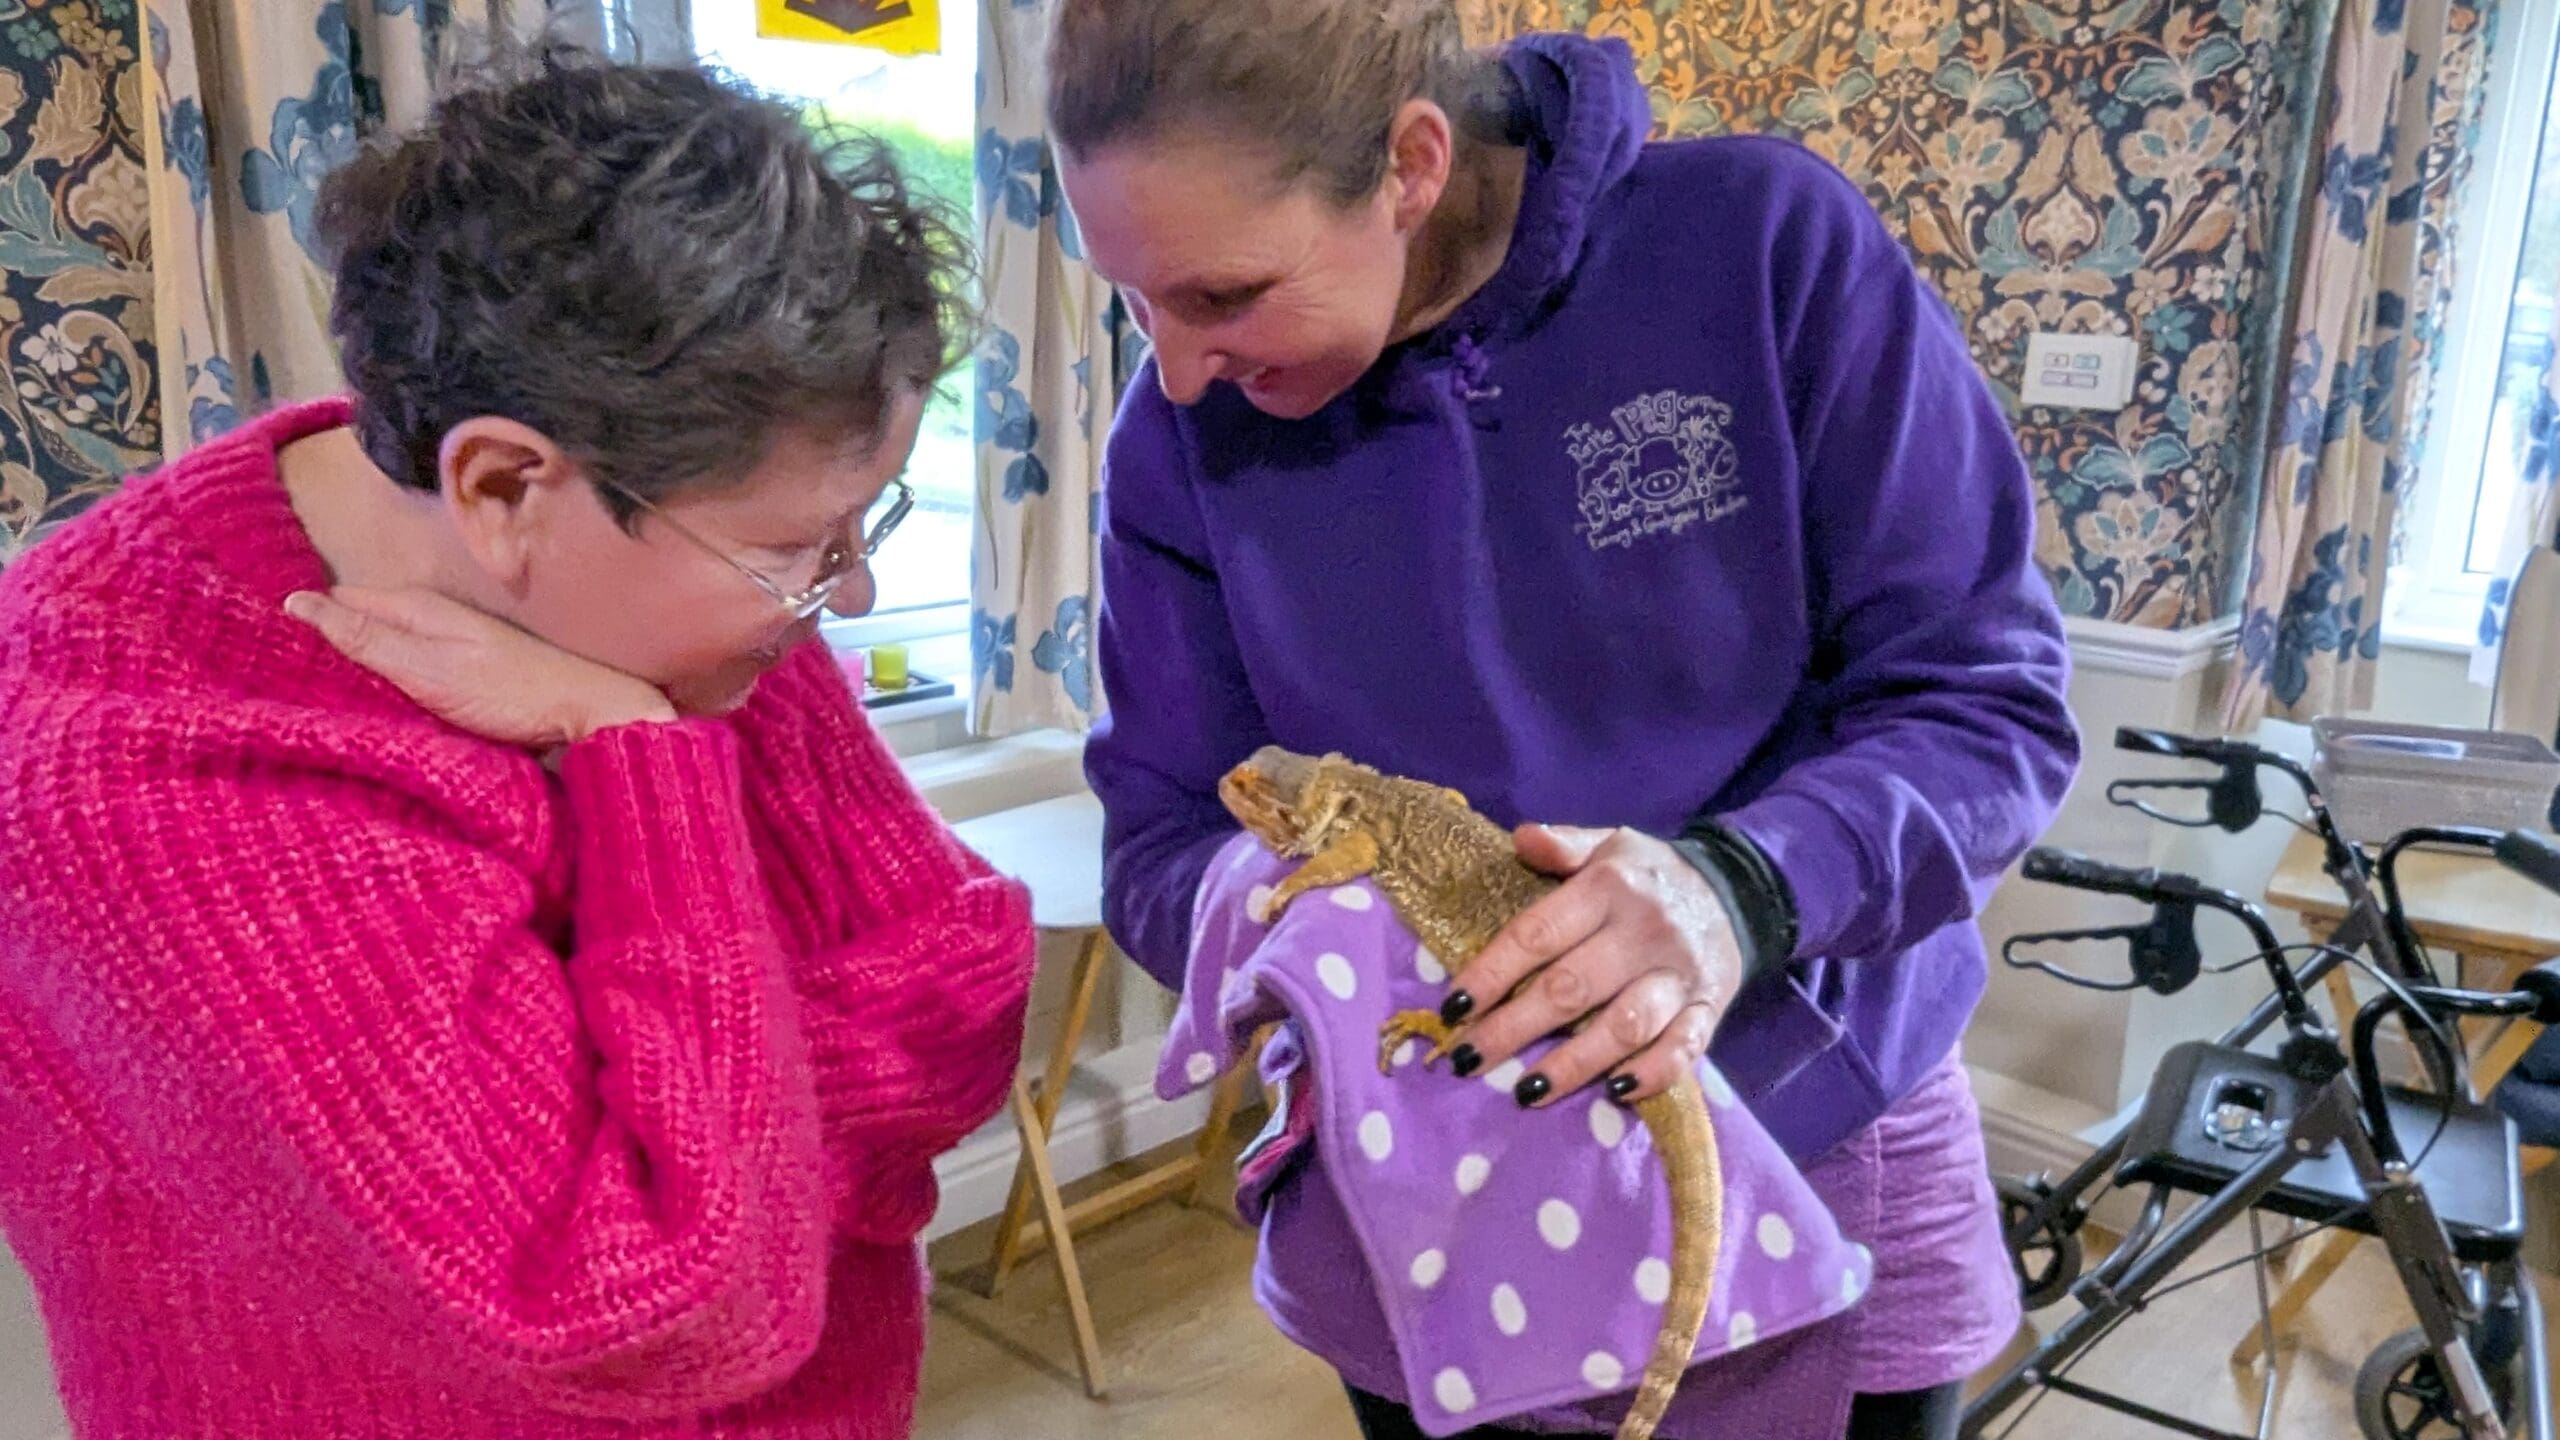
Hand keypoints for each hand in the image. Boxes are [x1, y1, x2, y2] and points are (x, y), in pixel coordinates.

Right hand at [285, 587, 675, 748]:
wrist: (587, 714)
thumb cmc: (512, 693)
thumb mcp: (426, 668)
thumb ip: (366, 638)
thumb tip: (298, 605)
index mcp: (415, 605)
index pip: (336, 601)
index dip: (298, 621)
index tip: (252, 648)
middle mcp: (428, 617)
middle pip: (355, 624)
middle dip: (318, 644)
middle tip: (267, 677)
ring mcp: (445, 645)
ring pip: (379, 649)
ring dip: (349, 667)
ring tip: (302, 694)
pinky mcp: (459, 674)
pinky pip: (403, 671)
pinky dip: (380, 684)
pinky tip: (363, 707)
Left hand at [1442, 825, 1742, 1107]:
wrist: (1737, 893)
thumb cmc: (1649, 878)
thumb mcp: (1609, 846)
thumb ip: (1565, 846)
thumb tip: (1522, 838)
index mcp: (1610, 888)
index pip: (1538, 934)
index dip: (1492, 973)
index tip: (1454, 1006)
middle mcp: (1644, 933)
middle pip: (1571, 989)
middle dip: (1513, 1028)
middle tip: (1466, 1059)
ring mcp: (1678, 976)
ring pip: (1624, 1026)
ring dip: (1574, 1063)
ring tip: (1526, 1091)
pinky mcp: (1709, 1009)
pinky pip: (1682, 1050)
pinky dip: (1651, 1074)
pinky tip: (1614, 1092)